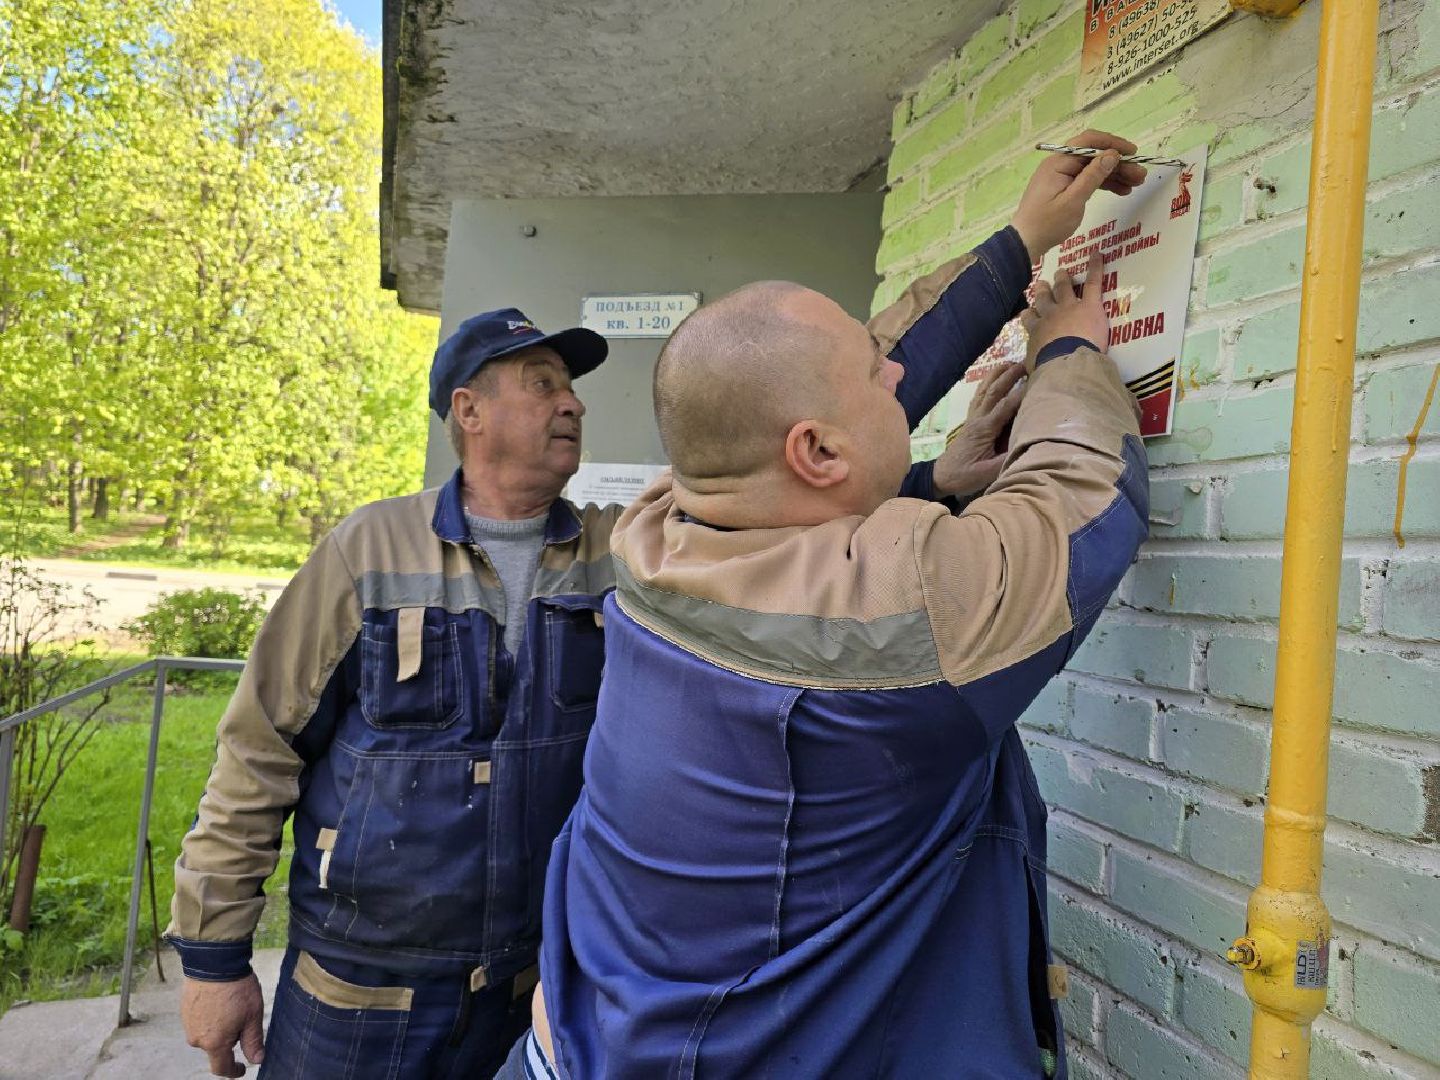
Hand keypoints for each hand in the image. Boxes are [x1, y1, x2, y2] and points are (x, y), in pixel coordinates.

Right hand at [180, 974, 265, 1076]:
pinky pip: (200, 1021)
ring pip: (207, 1034)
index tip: (242, 1069)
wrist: (214, 963)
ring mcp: (188, 1024)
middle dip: (230, 1040)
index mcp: (214, 1043)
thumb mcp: (252, 1016)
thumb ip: (253, 1041)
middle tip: (243, 1018)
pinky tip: (220, 1001)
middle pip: (216, 1048)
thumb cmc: (236, 989)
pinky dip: (211, 1017)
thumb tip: (257, 1060)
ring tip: (232, 1006)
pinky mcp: (184, 1011)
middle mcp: (197, 1038)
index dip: (233, 1071)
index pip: (221, 1068)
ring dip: (220, 1027)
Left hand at [933, 363, 1025, 497]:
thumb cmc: (965, 476)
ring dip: (996, 374)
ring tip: (1010, 363)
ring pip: (984, 390)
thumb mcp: (987, 474)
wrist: (942, 476)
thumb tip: (1026, 448)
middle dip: (1009, 376)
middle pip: (994, 391)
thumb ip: (1005, 461)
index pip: (1005, 407)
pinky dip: (987, 383)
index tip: (1035, 383)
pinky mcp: (970, 420)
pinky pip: (979, 396)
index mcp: (984, 430)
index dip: (1020, 394)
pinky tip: (993, 377)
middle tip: (1025, 364)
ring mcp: (972, 417)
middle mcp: (978, 419)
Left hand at [1009, 130, 1147, 260]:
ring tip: (1136, 183)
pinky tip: (1122, 190)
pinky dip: (1104, 184)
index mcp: (1058, 162)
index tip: (1133, 153)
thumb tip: (1112, 154)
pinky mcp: (1064, 188)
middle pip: (1094, 157)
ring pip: (1093, 169)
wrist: (1025, 243)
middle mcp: (1060, 165)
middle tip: (1141, 175)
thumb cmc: (1047, 223)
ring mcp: (1062, 177)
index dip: (1113, 144)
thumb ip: (1093, 176)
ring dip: (1115, 175)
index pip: (1088, 142)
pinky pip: (1087, 181)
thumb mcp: (1073, 201)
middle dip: (1119, 163)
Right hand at [1021, 251, 1108, 364]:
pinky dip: (1095, 268)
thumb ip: (1035, 367)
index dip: (1029, 314)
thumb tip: (1031, 378)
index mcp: (1037, 333)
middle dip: (1043, 292)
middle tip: (1042, 284)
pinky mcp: (1090, 305)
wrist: (1065, 363)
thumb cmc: (1049, 369)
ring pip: (1064, 289)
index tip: (1028, 312)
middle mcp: (1050, 316)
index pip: (1030, 319)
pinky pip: (1093, 283)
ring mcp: (1069, 307)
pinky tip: (1097, 254)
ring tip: (1062, 272)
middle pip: (1044, 300)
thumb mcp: (1035, 369)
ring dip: (1062, 279)